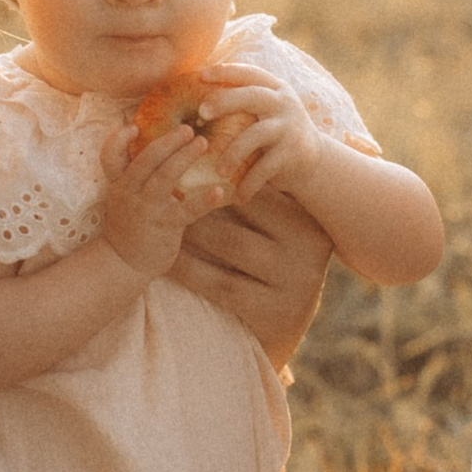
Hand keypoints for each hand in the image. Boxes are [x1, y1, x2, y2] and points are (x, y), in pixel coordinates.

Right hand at [97, 119, 220, 280]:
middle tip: (188, 129)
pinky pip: (187, 210)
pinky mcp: (165, 226)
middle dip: (167, 141)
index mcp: (119, 182)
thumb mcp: (124, 196)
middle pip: (145, 160)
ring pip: (163, 177)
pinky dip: (204, 199)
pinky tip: (220, 190)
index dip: (119, 139)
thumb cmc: (131, 223)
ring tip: (203, 143)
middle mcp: (129, 192)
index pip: (110, 156)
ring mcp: (147, 209)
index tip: (135, 126)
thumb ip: (135, 173)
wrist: (124, 262)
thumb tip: (160, 144)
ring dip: (184, 157)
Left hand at [170, 181, 333, 366]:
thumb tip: (215, 153)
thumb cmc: (274, 260)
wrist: (288, 318)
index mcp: (309, 222)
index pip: (259, 192)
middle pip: (245, 213)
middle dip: (201, 203)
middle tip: (168, 189)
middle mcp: (307, 250)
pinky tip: (168, 259)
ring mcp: (292, 282)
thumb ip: (260, 198)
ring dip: (191, 232)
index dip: (220, 181)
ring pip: (230, 246)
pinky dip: (190, 269)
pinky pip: (220, 284)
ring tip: (162, 217)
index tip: (187, 169)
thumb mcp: (279, 229)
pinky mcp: (270, 310)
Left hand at [194, 64, 331, 211]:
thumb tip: (194, 103)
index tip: (200, 75)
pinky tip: (238, 197)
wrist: (313, 161)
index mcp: (273, 88)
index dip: (225, 71)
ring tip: (219, 171)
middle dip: (225, 101)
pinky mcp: (292, 153)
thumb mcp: (263, 112)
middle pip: (252, 96)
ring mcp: (289, 127)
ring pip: (256, 134)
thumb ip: (241, 103)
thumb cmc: (273, 134)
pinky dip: (250, 184)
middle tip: (201, 113)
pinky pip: (266, 167)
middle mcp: (283, 103)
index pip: (248, 73)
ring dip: (234, 153)